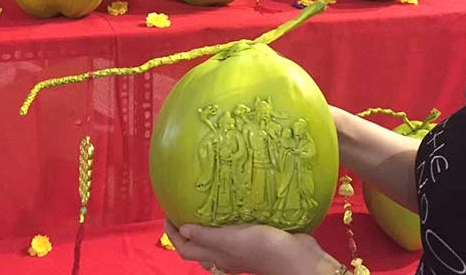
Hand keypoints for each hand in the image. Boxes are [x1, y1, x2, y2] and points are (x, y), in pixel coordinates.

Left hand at [163, 219, 342, 274]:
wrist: (298, 258)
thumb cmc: (263, 249)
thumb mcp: (231, 240)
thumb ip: (208, 236)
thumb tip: (182, 230)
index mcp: (217, 256)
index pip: (186, 249)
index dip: (173, 235)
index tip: (167, 215)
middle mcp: (226, 255)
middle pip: (199, 246)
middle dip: (187, 230)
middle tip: (184, 207)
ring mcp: (241, 250)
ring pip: (216, 241)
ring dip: (206, 226)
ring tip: (203, 206)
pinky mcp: (256, 241)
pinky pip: (235, 233)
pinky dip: (228, 223)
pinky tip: (232, 208)